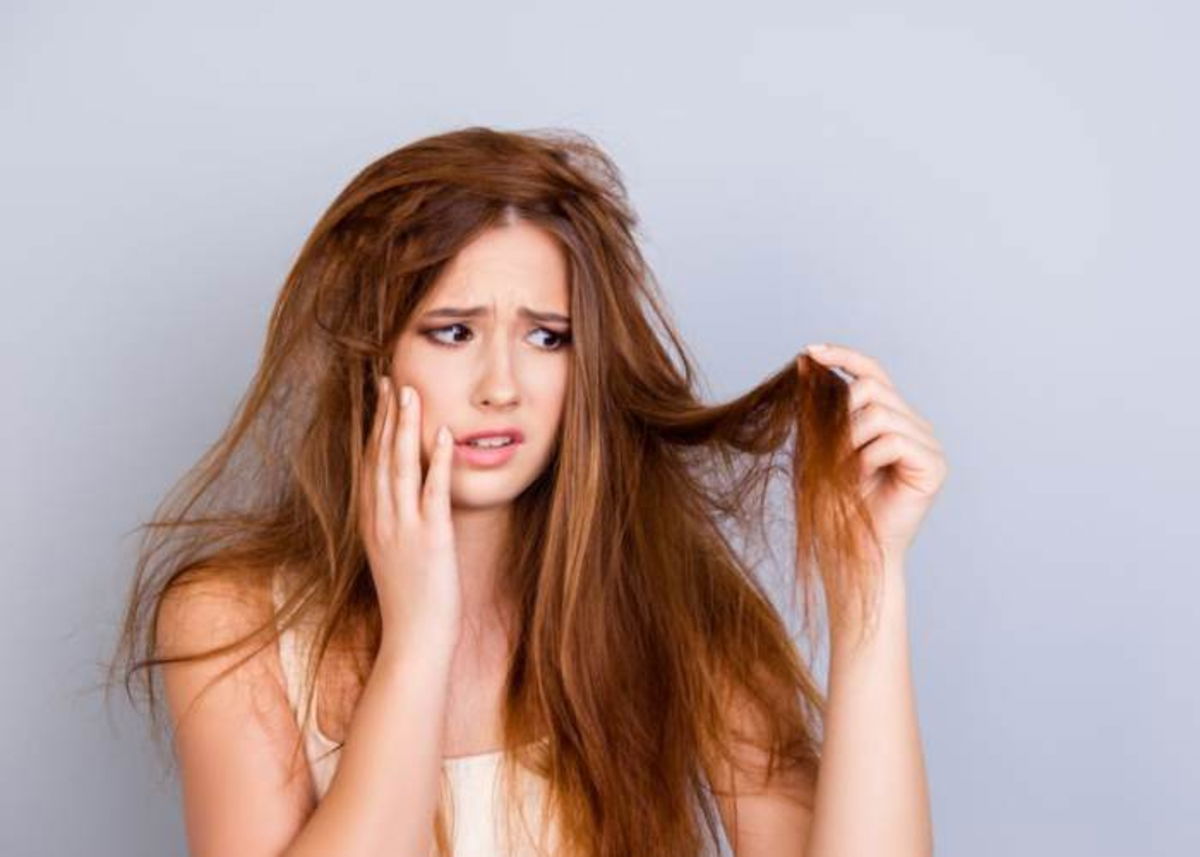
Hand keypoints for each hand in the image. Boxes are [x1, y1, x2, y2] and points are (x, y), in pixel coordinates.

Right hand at [357, 376, 461, 654]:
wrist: (414, 639)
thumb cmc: (410, 600)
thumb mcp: (392, 554)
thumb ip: (393, 523)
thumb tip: (398, 499)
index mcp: (371, 521)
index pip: (369, 463)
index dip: (374, 426)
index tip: (379, 395)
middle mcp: (381, 520)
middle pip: (380, 456)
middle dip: (385, 415)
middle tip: (390, 378)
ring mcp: (404, 529)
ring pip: (400, 467)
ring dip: (405, 427)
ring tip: (411, 392)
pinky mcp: (432, 540)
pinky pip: (433, 493)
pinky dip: (438, 462)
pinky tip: (444, 436)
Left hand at [799, 343, 947, 565]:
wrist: (849, 548)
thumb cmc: (834, 502)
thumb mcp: (818, 446)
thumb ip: (817, 406)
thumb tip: (806, 360)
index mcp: (889, 417)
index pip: (872, 372)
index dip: (843, 356)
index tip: (811, 351)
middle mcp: (913, 424)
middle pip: (872, 387)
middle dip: (841, 417)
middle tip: (833, 453)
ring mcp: (928, 443)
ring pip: (879, 413)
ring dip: (850, 442)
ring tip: (848, 472)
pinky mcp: (934, 465)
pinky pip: (893, 440)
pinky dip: (867, 458)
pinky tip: (863, 479)